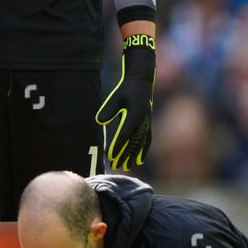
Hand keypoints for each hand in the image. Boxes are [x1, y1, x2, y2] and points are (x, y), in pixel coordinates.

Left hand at [96, 34, 155, 171]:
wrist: (142, 81)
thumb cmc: (127, 88)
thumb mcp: (116, 97)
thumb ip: (108, 110)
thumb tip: (99, 121)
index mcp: (135, 114)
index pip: (124, 134)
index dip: (117, 146)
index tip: (110, 156)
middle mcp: (143, 121)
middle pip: (133, 142)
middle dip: (124, 155)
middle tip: (116, 166)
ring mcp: (147, 123)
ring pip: (141, 143)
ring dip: (134, 156)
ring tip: (127, 167)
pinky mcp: (147, 123)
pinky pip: (146, 140)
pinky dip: (143, 150)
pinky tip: (139, 159)